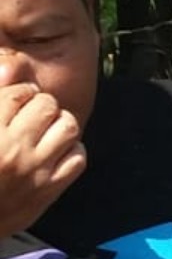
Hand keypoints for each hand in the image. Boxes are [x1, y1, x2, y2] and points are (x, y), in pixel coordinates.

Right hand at [0, 84, 85, 238]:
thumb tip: (8, 68)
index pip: (15, 94)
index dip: (19, 91)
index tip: (18, 97)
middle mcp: (11, 150)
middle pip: (46, 105)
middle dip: (40, 104)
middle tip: (33, 113)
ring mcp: (34, 171)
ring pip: (67, 127)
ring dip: (58, 123)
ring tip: (46, 129)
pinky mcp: (48, 190)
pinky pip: (78, 158)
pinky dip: (71, 150)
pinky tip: (56, 151)